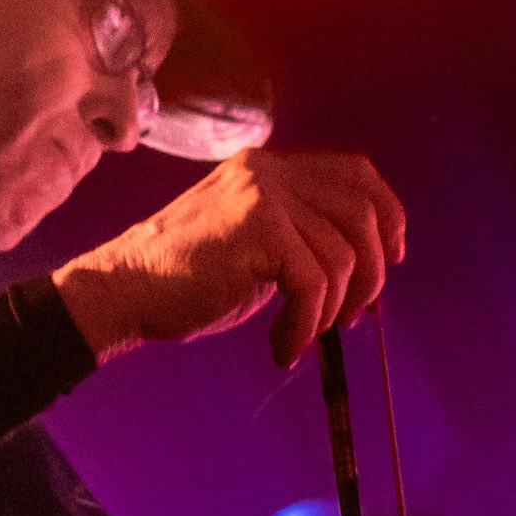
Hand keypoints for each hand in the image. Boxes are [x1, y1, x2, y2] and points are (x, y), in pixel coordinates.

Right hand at [51, 148, 405, 369]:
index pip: (355, 172)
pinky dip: (306, 325)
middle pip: (361, 212)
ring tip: (300, 335)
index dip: (386, 214)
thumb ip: (298, 238)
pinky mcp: (258, 229)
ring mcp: (264, 196)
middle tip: (351, 318)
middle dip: (371, 274)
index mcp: (270, 168)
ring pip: (342, 255)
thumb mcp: (251, 245)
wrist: (125, 290)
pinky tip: (282, 346)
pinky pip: (314, 283)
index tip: (391, 259)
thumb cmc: (184, 281)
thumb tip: (359, 268)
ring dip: (331, 310)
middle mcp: (270, 171)